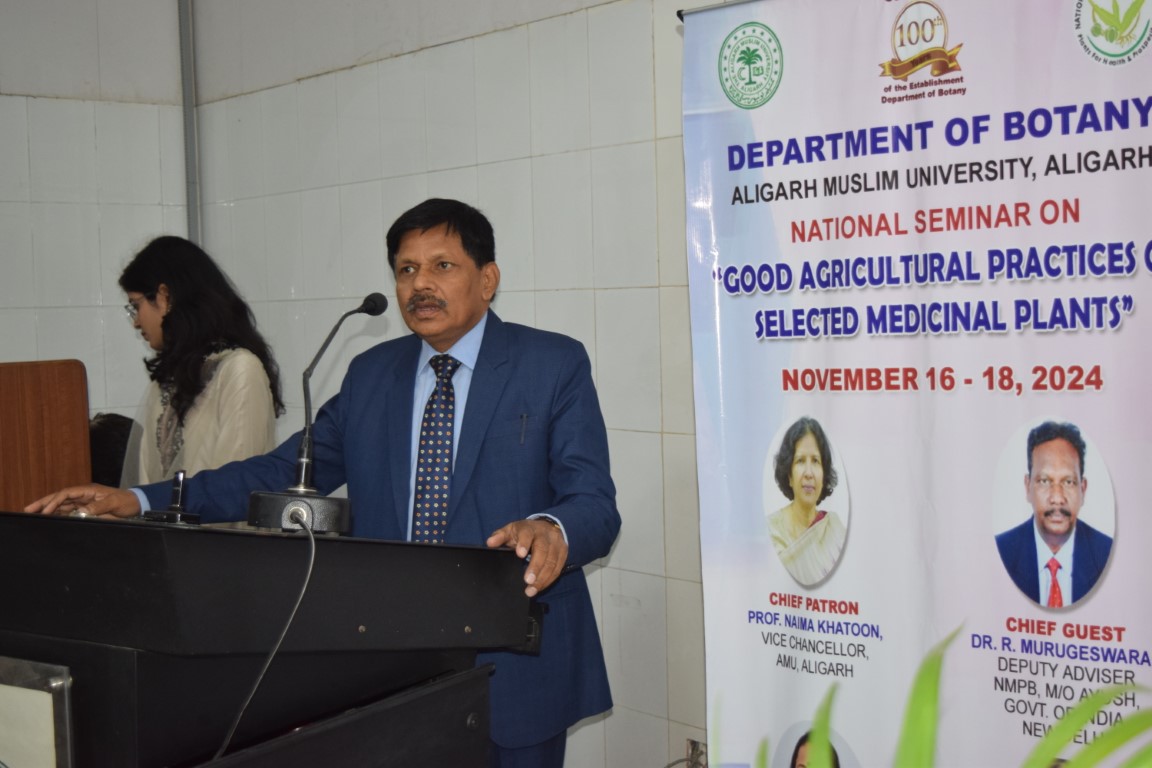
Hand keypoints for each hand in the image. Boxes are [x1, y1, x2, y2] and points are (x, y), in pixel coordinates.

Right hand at [24, 484, 141, 518]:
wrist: (135, 505)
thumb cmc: (126, 501)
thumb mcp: (114, 503)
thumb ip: (99, 507)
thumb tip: (82, 512)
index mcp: (88, 490)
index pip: (66, 494)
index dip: (54, 501)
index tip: (45, 511)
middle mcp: (83, 495)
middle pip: (59, 498)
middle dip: (44, 503)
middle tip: (28, 509)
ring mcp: (83, 503)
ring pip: (61, 505)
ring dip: (48, 509)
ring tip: (33, 515)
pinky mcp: (86, 510)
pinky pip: (68, 512)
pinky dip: (58, 514)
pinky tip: (49, 519)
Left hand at [486, 518, 567, 596]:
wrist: (547, 526)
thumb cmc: (525, 532)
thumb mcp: (511, 530)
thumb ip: (500, 536)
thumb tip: (490, 543)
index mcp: (529, 528)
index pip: (527, 534)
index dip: (524, 543)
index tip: (520, 554)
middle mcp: (545, 535)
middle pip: (542, 550)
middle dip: (536, 567)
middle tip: (527, 581)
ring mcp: (556, 543)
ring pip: (552, 561)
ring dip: (542, 578)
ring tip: (531, 590)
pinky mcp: (563, 552)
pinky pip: (558, 568)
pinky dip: (549, 580)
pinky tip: (540, 588)